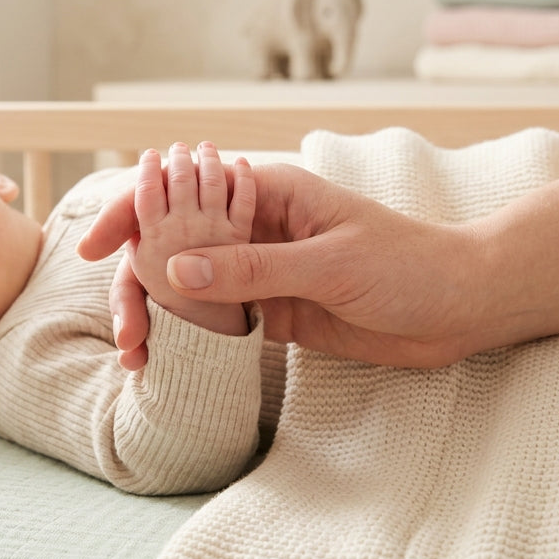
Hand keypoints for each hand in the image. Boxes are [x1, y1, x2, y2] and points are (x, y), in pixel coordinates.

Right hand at [80, 162, 489, 368]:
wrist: (463, 306)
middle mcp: (255, 228)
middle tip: (126, 334)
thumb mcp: (330, 263)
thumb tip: (175, 267)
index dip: (131, 215)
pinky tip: (167, 364)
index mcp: (267, 193)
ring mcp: (262, 271)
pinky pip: (218, 321)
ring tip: (140, 359)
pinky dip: (189, 339)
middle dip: (138, 284)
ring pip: (189, 288)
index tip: (95, 250)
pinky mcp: (275, 312)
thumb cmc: (408, 264)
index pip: (182, 194)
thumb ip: (253, 267)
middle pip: (173, 245)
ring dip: (159, 317)